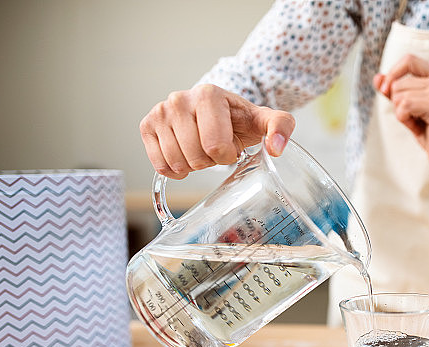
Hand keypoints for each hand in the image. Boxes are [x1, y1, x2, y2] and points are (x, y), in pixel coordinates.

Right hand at [139, 84, 295, 178]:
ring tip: (201, 148)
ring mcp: (161, 111)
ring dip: (193, 165)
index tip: (232, 145)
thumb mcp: (265, 120)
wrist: (217, 112)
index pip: (215, 146)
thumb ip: (281, 127)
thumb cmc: (240, 120)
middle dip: (210, 160)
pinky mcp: (147, 125)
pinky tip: (186, 157)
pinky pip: (159, 164)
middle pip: (196, 156)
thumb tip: (276, 148)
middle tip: (216, 148)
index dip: (227, 155)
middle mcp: (179, 99)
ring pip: (176, 162)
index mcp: (208, 95)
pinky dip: (174, 170)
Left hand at [374, 54, 428, 174]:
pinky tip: (417, 126)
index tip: (385, 91)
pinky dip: (403, 119)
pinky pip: (404, 106)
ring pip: (399, 95)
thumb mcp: (410, 109)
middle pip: (398, 83)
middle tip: (414, 118)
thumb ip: (395, 92)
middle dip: (397, 103)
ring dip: (401, 113)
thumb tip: (376, 78)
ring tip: (418, 122)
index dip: (392, 73)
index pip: (409, 60)